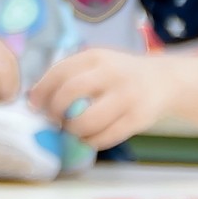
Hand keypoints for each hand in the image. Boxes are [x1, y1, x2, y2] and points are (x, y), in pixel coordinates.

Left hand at [27, 47, 168, 150]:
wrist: (164, 81)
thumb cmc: (119, 74)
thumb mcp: (97, 64)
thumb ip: (71, 75)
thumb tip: (35, 98)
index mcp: (95, 57)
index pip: (59, 72)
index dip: (42, 90)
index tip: (34, 105)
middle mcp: (111, 74)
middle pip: (70, 92)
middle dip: (55, 110)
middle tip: (53, 119)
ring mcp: (126, 96)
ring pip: (88, 120)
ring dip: (73, 129)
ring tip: (71, 130)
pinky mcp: (138, 119)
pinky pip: (107, 136)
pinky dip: (91, 141)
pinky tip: (87, 139)